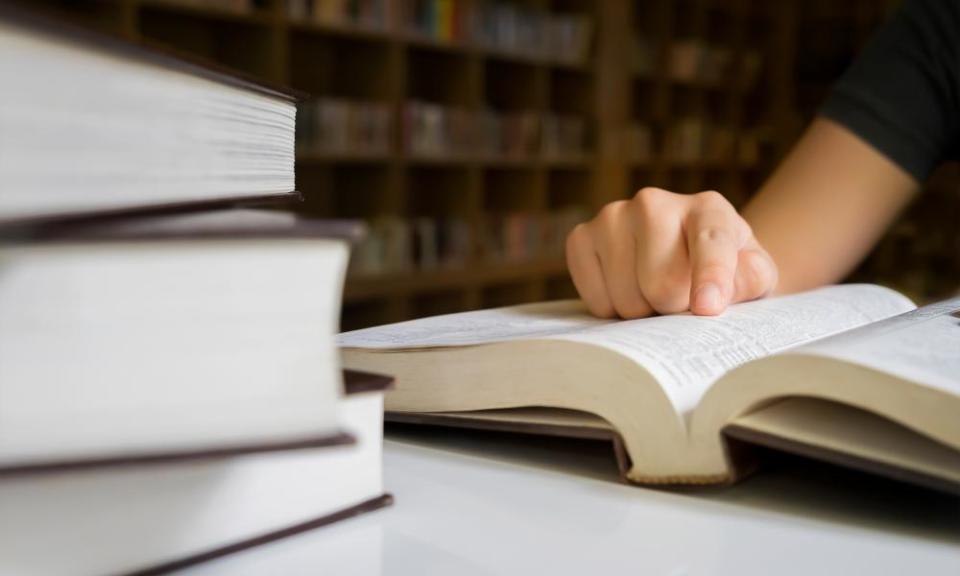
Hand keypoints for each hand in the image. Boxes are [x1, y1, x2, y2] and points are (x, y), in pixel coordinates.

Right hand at [565, 188, 777, 318]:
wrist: (680, 256)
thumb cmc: (723, 269)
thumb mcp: (752, 275)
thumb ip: (748, 281)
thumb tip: (713, 297)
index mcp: (708, 209)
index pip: (711, 243)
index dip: (710, 277)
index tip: (708, 307)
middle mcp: (654, 202)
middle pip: (661, 285)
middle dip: (674, 308)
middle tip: (682, 301)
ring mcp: (612, 216)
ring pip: (626, 298)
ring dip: (644, 312)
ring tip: (655, 295)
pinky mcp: (581, 238)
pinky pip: (596, 300)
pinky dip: (613, 311)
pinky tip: (627, 290)